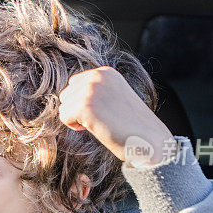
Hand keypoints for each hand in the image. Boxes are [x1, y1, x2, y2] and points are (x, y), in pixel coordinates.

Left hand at [58, 67, 174, 165]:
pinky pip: (64, 117)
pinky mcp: (85, 106)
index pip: (74, 84)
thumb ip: (94, 90)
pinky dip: (74, 127)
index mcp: (105, 72)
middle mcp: (97, 76)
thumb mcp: (112, 96)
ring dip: (77, 119)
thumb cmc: (130, 124)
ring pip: (64, 106)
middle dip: (78, 110)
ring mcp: (91, 90)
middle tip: (102, 118)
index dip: (83, 102)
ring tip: (100, 123)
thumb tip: (66, 94)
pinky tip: (95, 128)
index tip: (103, 110)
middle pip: (66, 94)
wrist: (148, 140)